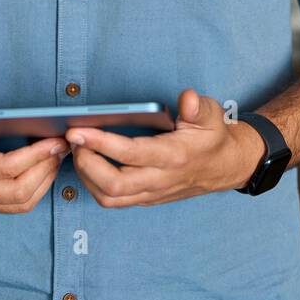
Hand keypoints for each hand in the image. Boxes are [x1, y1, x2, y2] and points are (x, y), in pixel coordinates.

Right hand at [0, 100, 69, 212]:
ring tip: (58, 157)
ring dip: (46, 181)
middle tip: (62, 147)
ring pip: (21, 203)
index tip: (54, 140)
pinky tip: (46, 170)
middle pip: (19, 192)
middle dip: (46, 169)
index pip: (7, 169)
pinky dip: (37, 190)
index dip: (36, 156)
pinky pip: (16, 206)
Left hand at [63, 89, 265, 207]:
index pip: (131, 154)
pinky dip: (94, 185)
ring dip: (86, 176)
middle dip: (86, 163)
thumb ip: (197, 106)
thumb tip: (187, 98)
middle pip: (113, 185)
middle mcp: (161, 179)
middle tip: (74, 139)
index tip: (78, 130)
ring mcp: (152, 193)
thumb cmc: (212, 137)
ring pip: (110, 197)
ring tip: (78, 150)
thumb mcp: (211, 115)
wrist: (225, 166)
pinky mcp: (146, 199)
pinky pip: (114, 200)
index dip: (101, 143)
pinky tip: (88, 163)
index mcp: (174, 156)